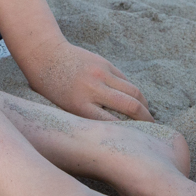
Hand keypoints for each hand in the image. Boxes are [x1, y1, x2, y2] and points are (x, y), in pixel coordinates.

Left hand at [22, 38, 153, 121]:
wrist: (44, 53)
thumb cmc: (49, 87)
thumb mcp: (62, 108)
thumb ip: (85, 118)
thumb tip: (112, 131)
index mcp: (79, 105)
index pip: (113, 124)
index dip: (128, 134)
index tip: (136, 142)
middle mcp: (92, 89)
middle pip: (131, 107)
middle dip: (146, 120)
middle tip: (152, 129)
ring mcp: (100, 74)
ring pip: (134, 92)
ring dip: (145, 105)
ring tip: (147, 115)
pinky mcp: (104, 63)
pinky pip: (125, 80)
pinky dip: (133, 91)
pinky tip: (135, 100)